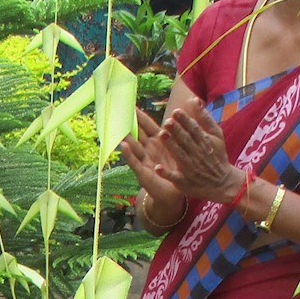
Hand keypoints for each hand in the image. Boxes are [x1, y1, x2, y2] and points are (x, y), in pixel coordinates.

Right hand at [120, 108, 186, 226]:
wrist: (173, 194)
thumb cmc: (177, 170)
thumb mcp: (180, 149)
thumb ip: (178, 133)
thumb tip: (182, 114)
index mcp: (159, 141)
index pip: (147, 125)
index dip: (139, 115)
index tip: (131, 103)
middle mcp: (148, 149)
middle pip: (137, 132)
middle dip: (128, 122)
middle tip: (118, 110)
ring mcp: (144, 161)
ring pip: (133, 145)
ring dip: (126, 135)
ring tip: (119, 123)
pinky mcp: (143, 173)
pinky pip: (135, 162)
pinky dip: (129, 154)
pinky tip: (123, 146)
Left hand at [156, 97, 246, 200]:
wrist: (222, 182)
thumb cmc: (216, 155)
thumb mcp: (216, 135)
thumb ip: (205, 118)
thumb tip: (194, 100)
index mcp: (205, 142)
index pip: (194, 129)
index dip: (185, 121)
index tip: (176, 111)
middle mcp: (197, 154)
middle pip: (186, 141)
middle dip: (177, 131)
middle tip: (167, 121)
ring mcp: (190, 169)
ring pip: (180, 156)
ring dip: (171, 146)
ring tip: (162, 135)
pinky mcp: (184, 181)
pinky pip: (174, 177)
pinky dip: (166, 173)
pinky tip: (157, 168)